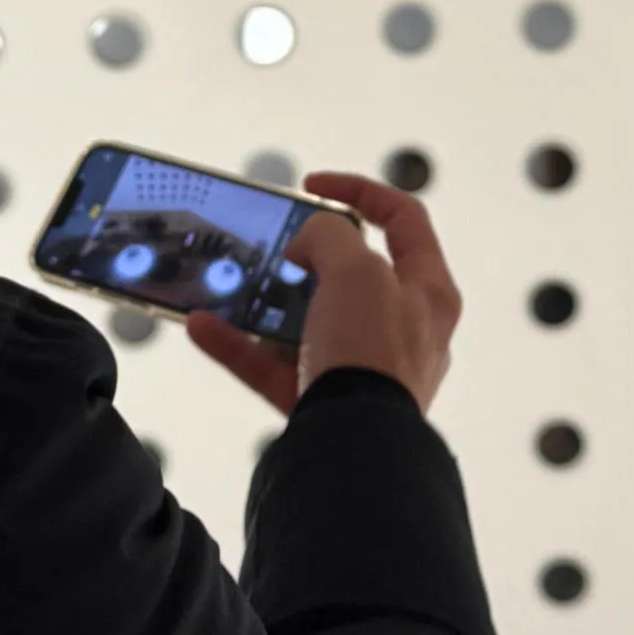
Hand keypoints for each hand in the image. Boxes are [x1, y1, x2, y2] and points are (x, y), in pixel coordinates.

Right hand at [182, 170, 461, 421]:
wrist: (354, 448)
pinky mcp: (326, 404)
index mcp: (429, 291)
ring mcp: (366, 370)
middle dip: (310, 257)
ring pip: (310, 324)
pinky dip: (242, 347)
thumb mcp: (356, 270)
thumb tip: (310, 244)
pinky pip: (278, 367)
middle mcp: (405, 331)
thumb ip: (330, 238)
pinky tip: (205, 327)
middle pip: (355, 276)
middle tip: (277, 247)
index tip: (310, 186)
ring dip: (269, 303)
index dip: (359, 190)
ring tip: (234, 285)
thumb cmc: (371, 351)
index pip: (403, 219)